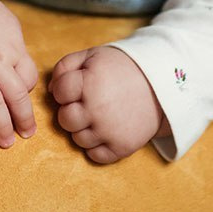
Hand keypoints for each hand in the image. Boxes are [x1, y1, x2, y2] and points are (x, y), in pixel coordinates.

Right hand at [0, 0, 38, 147]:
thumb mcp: (8, 23)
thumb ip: (16, 46)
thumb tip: (20, 66)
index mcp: (13, 49)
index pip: (29, 80)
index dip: (28, 94)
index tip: (23, 101)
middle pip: (16, 99)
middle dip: (23, 121)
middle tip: (26, 135)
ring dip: (1, 128)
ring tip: (6, 142)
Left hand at [49, 46, 165, 163]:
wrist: (162, 84)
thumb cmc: (123, 68)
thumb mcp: (93, 55)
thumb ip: (65, 66)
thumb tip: (50, 90)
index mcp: (89, 83)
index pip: (59, 92)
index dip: (64, 89)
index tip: (77, 87)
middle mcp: (97, 109)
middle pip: (65, 120)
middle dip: (71, 110)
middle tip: (86, 103)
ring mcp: (109, 131)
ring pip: (78, 139)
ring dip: (84, 129)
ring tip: (99, 115)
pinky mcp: (122, 147)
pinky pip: (95, 156)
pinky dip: (96, 146)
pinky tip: (105, 131)